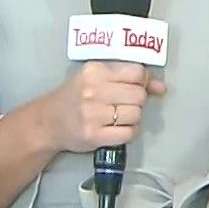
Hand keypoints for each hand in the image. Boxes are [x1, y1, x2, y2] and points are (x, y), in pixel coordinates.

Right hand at [43, 61, 165, 153]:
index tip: (141, 87)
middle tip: (125, 104)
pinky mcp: (94, 136)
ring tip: (118, 117)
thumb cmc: (75, 96)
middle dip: (138, 101)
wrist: (48, 122)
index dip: (145, 81)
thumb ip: (127, 77)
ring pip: (136, 115)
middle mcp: (94, 91)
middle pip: (139, 95)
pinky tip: (117, 129)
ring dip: (134, 117)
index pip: (136, 72)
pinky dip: (129, 132)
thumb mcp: (96, 77)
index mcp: (95, 71)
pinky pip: (129, 133)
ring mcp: (93, 115)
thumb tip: (161, 87)